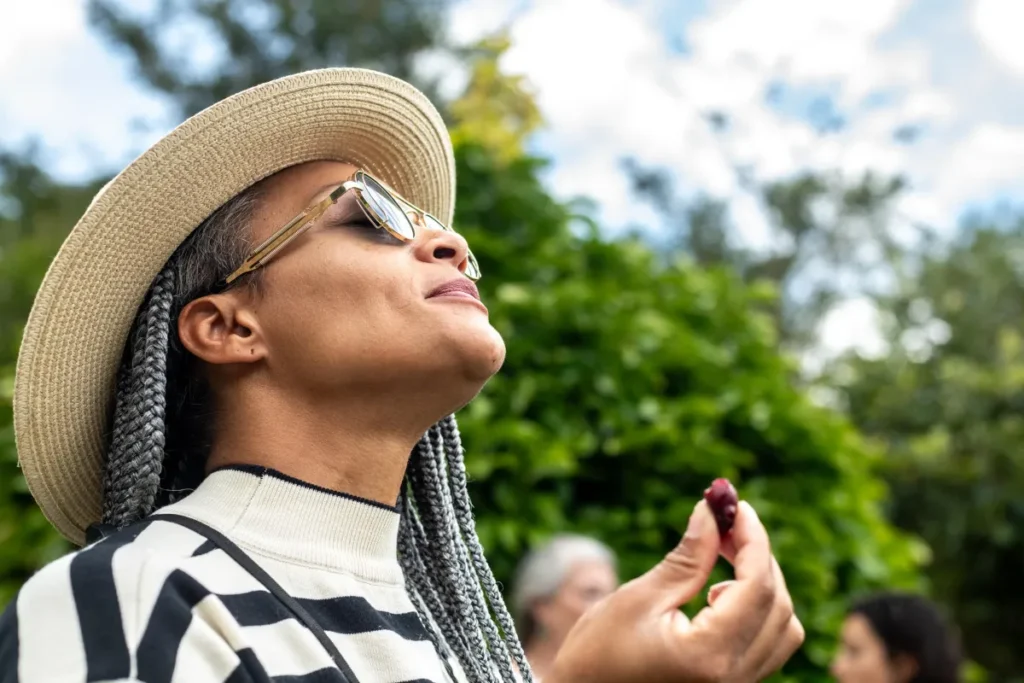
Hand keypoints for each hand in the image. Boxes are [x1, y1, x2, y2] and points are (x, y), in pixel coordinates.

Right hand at [547, 500, 803, 682]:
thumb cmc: (598, 655)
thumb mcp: (639, 598)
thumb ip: (687, 557)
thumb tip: (712, 510)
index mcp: (710, 655)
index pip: (757, 586)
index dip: (752, 538)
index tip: (734, 504)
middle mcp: (735, 679)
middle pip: (777, 604)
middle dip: (757, 555)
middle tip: (723, 522)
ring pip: (783, 627)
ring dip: (762, 584)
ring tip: (721, 558)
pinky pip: (769, 645)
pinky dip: (757, 610)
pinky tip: (719, 594)